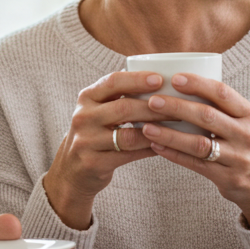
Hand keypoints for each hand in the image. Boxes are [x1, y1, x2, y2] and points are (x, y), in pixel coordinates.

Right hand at [42, 71, 169, 229]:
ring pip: (128, 135)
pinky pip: (129, 155)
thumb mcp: (97, 110)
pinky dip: (149, 149)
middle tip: (177, 106)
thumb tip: (159, 78)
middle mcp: (83, 117)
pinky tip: (163, 145)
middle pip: (123, 108)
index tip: (160, 79)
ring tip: (175, 126)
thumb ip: (118, 95)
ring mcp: (86, 141)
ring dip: (155, 130)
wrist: (72, 170)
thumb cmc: (94, 133)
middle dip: (153, 107)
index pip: (113, 82)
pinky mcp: (94, 163)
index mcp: (86, 98)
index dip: (137, 79)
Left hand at [140, 73, 249, 228]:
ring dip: (170, 134)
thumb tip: (177, 83)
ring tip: (147, 126)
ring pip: (199, 143)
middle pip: (207, 116)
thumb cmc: (245, 145)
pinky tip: (156, 146)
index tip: (174, 78)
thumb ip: (220, 107)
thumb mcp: (243, 123)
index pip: (223, 93)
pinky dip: (174, 154)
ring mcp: (238, 158)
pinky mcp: (227, 178)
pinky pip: (195, 164)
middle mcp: (246, 134)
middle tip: (152, 101)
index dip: (198, 84)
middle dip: (177, 107)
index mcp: (249, 114)